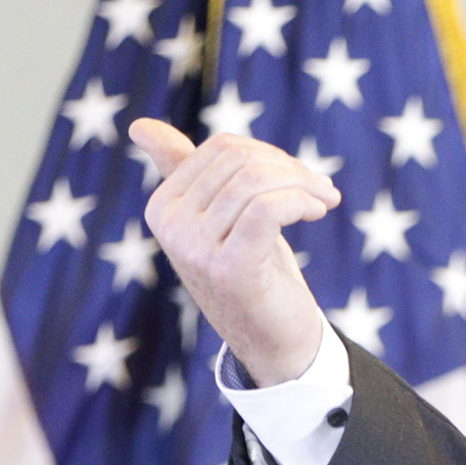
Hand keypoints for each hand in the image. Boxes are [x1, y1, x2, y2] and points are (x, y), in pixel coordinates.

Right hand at [135, 119, 339, 385]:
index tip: (303, 177)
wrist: (273, 338)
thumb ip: (185, 172)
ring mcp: (194, 248)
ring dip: (305, 185)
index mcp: (162, 206)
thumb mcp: (221, 215)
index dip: (271, 154)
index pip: (222, 148)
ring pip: (256, 181)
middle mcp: (169, 226)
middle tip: (322, 189)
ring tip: (325, 200)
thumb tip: (140, 126)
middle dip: (292, 168)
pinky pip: (268, 208)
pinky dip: (301, 201)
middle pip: (240, 160)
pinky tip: (318, 211)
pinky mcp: (228, 267)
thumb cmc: (252, 269)